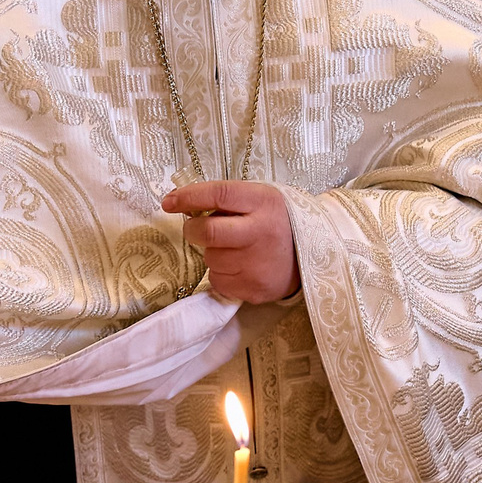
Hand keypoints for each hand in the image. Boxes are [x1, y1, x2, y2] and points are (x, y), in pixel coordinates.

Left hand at [162, 181, 301, 303]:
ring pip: (210, 258)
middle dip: (192, 230)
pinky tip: (239, 267)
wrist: (311, 258)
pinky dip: (221, 273)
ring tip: (233, 250)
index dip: (189, 196)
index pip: (219, 194)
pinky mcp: (253, 289)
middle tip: (194, 229)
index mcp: (263, 202)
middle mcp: (260, 232)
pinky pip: (218, 280)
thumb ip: (227, 200)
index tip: (170, 201)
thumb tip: (183, 203)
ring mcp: (257, 264)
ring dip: (212, 253)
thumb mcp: (260, 200)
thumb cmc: (276, 223)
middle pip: (208, 232)